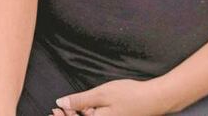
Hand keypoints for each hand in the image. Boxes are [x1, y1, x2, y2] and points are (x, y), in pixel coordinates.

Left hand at [53, 79, 169, 115]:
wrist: (155, 98)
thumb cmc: (129, 95)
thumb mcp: (101, 94)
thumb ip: (80, 100)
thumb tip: (61, 103)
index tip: (53, 111)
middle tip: (55, 110)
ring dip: (76, 115)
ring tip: (65, 109)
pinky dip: (87, 115)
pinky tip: (83, 109)